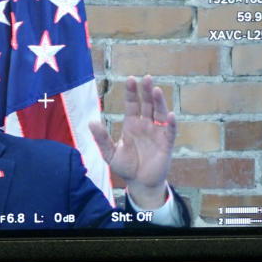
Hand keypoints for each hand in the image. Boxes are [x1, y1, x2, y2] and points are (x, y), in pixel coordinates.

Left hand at [89, 75, 175, 209]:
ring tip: (156, 90)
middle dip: (147, 91)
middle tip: (146, 77)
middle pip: (147, 104)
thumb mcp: (110, 153)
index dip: (131, 92)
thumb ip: (102, 138)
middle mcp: (146, 125)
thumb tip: (91, 122)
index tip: (130, 80)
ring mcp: (157, 132)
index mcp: (132, 124)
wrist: (139, 183)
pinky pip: (170, 131)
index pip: (132, 104)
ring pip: (159, 113)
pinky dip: (171, 123)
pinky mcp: (166, 143)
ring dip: (159, 102)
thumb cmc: (126, 167)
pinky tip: (170, 115)